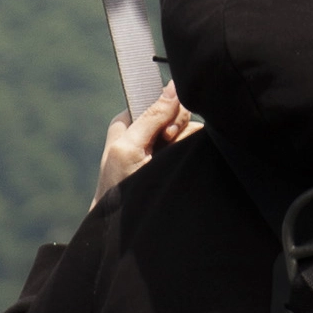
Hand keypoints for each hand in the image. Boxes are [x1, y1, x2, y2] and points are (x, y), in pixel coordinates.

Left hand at [90, 82, 199, 205]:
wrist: (125, 226)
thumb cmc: (118, 188)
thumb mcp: (130, 148)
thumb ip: (152, 117)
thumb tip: (173, 86)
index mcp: (129, 121)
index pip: (159, 98)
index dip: (167, 111)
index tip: (165, 132)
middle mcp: (147, 131)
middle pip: (178, 113)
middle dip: (177, 130)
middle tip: (165, 149)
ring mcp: (162, 148)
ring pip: (190, 131)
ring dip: (184, 146)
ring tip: (168, 165)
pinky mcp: (174, 162)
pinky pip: (194, 147)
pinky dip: (192, 155)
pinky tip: (180, 167)